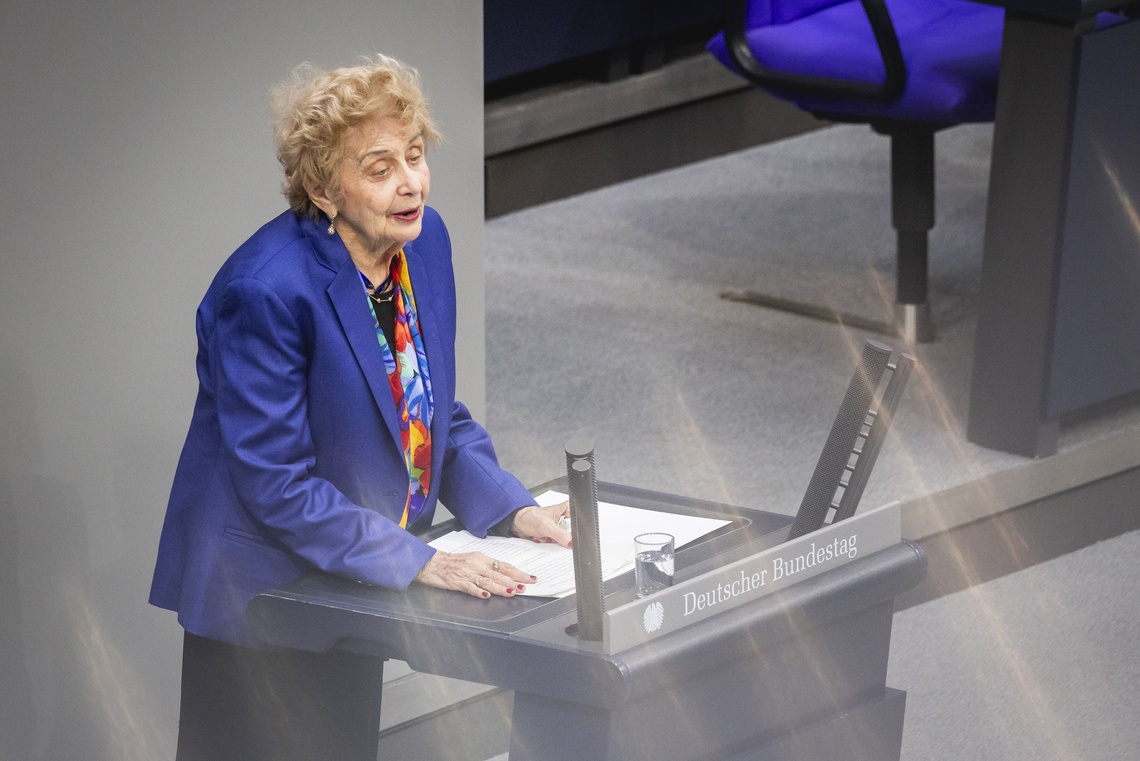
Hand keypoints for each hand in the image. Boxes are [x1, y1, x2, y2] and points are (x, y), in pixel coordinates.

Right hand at [414, 550, 534, 598]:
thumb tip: (505, 575)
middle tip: (525, 587)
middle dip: (514, 581)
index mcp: (482, 559)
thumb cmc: (453, 562)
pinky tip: (486, 595)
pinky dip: (478, 591)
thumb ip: (488, 567)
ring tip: (512, 592)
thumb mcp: (473, 560)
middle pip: (498, 574)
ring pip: (487, 581)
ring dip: (501, 588)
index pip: (504, 566)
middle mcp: (476, 565)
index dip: (518, 572)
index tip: (529, 578)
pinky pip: (469, 587)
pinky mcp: (457, 582)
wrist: (432, 563)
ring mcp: (467, 574)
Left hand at [510, 501, 571, 547]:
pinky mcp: (556, 537)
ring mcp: (561, 529)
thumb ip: (559, 534)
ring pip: (565, 542)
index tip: (568, 538)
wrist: (519, 524)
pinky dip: (551, 545)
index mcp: (568, 510)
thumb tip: (571, 543)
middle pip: (573, 534)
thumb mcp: (545, 525)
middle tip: (552, 537)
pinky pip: (558, 545)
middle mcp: (566, 519)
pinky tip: (543, 540)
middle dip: (563, 539)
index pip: (578, 522)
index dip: (576, 532)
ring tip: (545, 537)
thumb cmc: (530, 517)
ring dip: (555, 543)